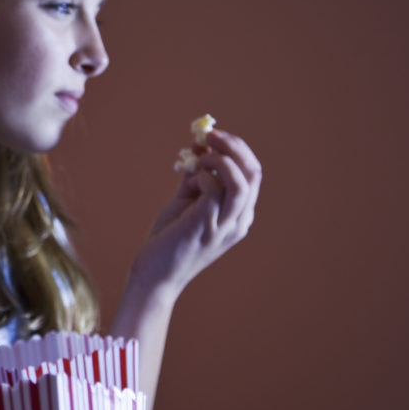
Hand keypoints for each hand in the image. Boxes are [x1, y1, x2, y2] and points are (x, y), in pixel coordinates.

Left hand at [128, 129, 260, 302]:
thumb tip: (197, 149)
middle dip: (233, 146)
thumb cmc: (169, 240)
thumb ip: (195, 179)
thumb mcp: (186, 204)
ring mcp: (225, 225)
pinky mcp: (207, 225)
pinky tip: (186, 180)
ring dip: (220, 158)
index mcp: (239, 215)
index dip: (236, 149)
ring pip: (241, 180)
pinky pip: (214, 188)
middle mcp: (239, 220)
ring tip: (199, 155)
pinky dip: (201, 174)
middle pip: (253, 172)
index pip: (253, 173)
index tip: (214, 136)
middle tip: (210, 134)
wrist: (155, 275)